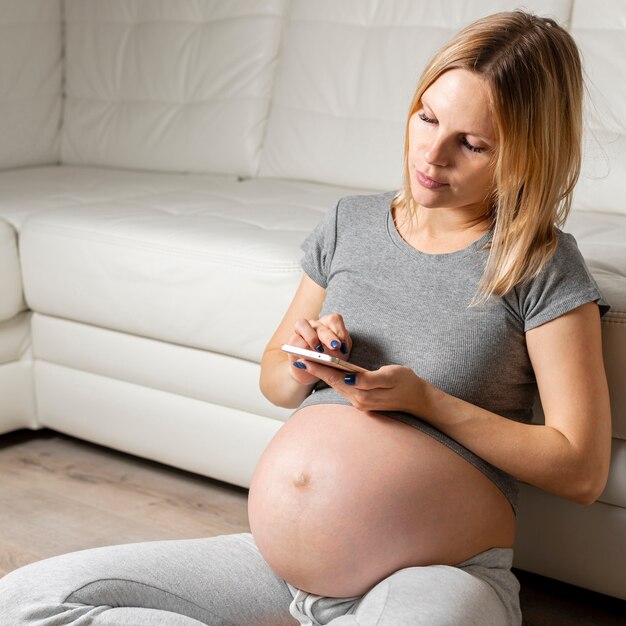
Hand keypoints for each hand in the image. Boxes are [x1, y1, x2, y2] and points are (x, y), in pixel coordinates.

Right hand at [286, 313, 351, 385]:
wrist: (315, 371)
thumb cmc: (330, 361)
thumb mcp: (340, 355)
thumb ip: (341, 350)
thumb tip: (339, 349)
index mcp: (329, 324)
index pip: (334, 320)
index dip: (339, 331)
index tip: (343, 346)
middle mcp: (315, 325)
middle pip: (321, 325)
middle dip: (328, 337)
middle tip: (335, 347)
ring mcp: (302, 330)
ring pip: (302, 324)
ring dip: (311, 337)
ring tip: (318, 351)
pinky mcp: (292, 341)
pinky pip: (294, 339)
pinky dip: (302, 348)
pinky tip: (307, 358)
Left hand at [298, 360, 428, 415]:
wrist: (419, 400)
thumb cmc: (406, 383)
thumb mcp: (390, 376)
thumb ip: (369, 378)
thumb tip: (349, 378)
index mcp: (363, 393)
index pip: (335, 378)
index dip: (318, 368)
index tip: (303, 360)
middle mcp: (358, 401)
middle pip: (332, 382)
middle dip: (315, 370)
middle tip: (298, 358)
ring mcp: (360, 403)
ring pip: (337, 386)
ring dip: (322, 374)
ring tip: (307, 362)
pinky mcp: (363, 402)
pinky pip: (344, 388)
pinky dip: (333, 379)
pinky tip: (327, 371)